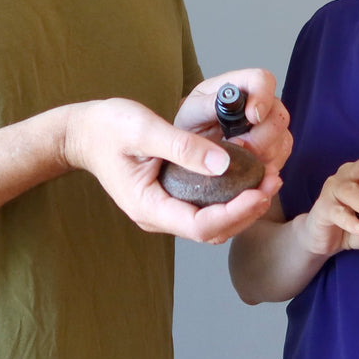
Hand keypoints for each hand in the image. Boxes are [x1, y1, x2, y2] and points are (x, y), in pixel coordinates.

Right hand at [62, 97, 279, 243]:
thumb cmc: (108, 127)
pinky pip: (206, 210)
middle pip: (211, 231)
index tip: (260, 191)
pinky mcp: (171, 200)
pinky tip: (248, 178)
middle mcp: (157, 216)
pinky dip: (230, 199)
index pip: (199, 225)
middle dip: (246, 211)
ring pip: (211, 225)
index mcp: (147, 206)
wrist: (84, 132)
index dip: (234, 213)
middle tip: (273, 182)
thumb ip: (183, 146)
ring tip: (268, 180)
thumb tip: (224, 162)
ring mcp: (164, 211)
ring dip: (242, 207)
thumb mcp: (144, 129)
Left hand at [174, 69, 292, 175]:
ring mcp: (271, 125)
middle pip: (278, 116)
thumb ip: (208, 104)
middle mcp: (261, 103)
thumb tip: (228, 102)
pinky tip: (250, 171)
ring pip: (282, 140)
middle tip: (237, 148)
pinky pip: (282, 157)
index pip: (262, 80)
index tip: (252, 118)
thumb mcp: (191, 112)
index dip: (262, 97)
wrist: (192, 148)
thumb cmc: (193, 124)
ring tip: (238, 161)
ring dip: (262, 155)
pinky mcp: (275, 147)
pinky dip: (267, 167)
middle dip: (259, 138)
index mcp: (239, 86)